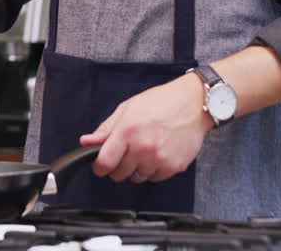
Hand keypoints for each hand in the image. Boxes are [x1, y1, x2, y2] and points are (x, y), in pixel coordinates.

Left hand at [79, 73, 211, 182]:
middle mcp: (143, 148)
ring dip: (136, 168)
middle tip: (125, 153)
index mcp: (127, 131)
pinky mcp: (174, 167)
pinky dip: (153, 170)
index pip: (104, 163)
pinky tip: (158, 153)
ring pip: (137, 178)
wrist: (194, 104)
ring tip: (145, 149)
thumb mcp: (127, 108)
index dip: (99, 167)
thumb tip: (87, 142)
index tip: (100, 166)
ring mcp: (159, 159)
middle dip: (118, 167)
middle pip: (119, 174)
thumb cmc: (161, 102)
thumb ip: (106, 129)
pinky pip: (155, 178)